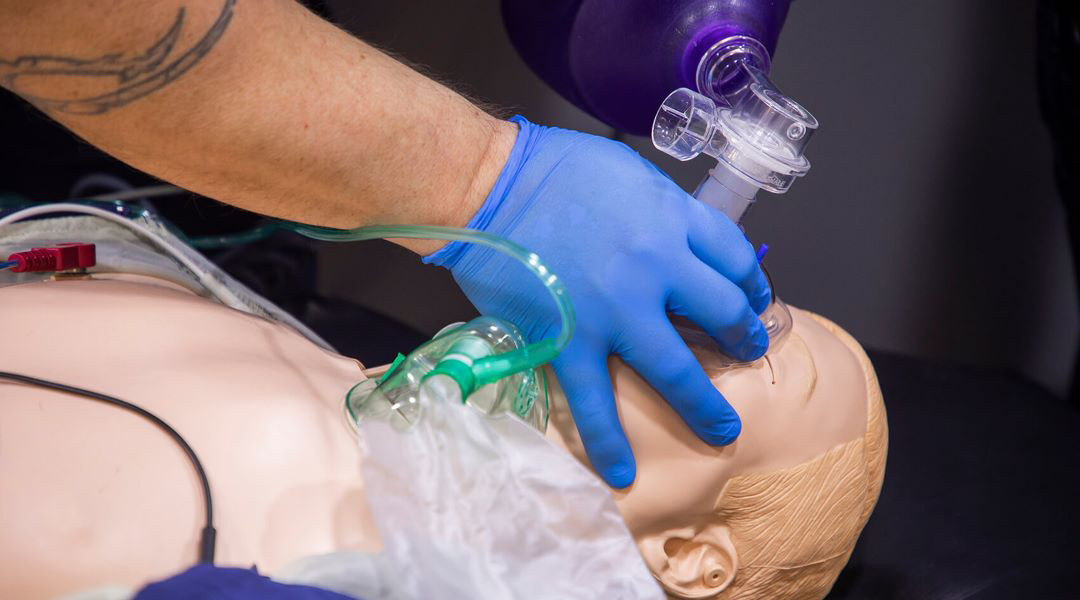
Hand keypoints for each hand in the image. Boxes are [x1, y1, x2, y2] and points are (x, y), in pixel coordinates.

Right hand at [424, 117, 770, 487]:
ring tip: (723, 427)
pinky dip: (608, 441)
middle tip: (748, 352)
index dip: (752, 283)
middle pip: (723, 313)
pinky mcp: (569, 341)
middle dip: (744, 338)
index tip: (752, 297)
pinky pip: (594, 401)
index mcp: (672, 218)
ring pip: (676, 369)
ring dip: (705, 404)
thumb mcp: (630, 172)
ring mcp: (614, 311)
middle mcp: (655, 267)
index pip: (735, 258)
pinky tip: (622, 471)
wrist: (489, 186)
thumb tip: (683, 244)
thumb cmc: (553, 168)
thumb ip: (664, 212)